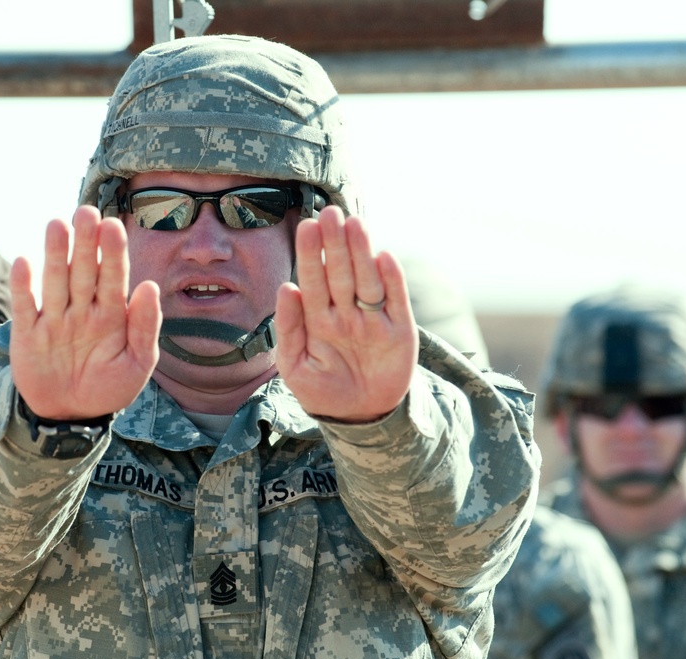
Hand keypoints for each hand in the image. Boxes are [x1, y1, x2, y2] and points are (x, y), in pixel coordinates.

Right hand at [10, 206, 161, 419]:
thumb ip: (146, 327)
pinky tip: (23, 262)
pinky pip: (25, 308)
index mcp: (112, 314)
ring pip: (55, 282)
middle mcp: (82, 310)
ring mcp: (55, 320)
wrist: (71, 416)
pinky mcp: (28, 335)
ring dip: (55, 255)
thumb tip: (150, 287)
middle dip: (85, 243)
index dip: (113, 252)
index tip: (114, 225)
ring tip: (57, 225)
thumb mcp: (137, 363)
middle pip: (83, 271)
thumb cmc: (108, 387)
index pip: (113, 277)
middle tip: (86, 211)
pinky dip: (23, 287)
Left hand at [275, 206, 417, 421]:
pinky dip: (391, 280)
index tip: (306, 226)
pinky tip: (384, 257)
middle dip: (335, 243)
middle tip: (329, 212)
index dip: (310, 253)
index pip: (313, 279)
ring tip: (355, 224)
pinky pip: (395, 300)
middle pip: (340, 272)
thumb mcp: (295, 365)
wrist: (359, 418)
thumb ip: (289, 327)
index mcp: (318, 318)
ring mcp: (373, 319)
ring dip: (361, 252)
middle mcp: (345, 312)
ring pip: (366, 279)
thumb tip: (286, 287)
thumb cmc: (322, 392)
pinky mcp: (399, 330)